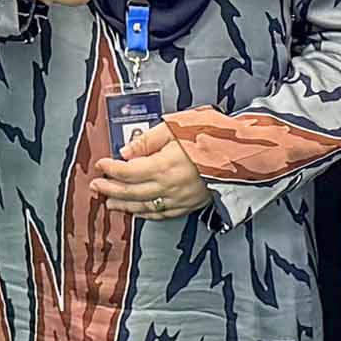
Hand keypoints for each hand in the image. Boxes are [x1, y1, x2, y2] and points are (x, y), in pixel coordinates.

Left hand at [94, 122, 210, 219]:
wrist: (244, 153)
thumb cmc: (213, 136)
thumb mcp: (177, 126)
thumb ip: (148, 140)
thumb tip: (126, 152)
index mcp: (164, 166)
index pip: (127, 171)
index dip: (110, 169)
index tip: (101, 164)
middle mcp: (170, 186)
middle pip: (131, 192)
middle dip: (110, 190)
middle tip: (96, 186)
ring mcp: (181, 199)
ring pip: (145, 207)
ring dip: (125, 205)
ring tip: (110, 203)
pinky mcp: (191, 205)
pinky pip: (163, 214)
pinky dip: (146, 213)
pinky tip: (138, 211)